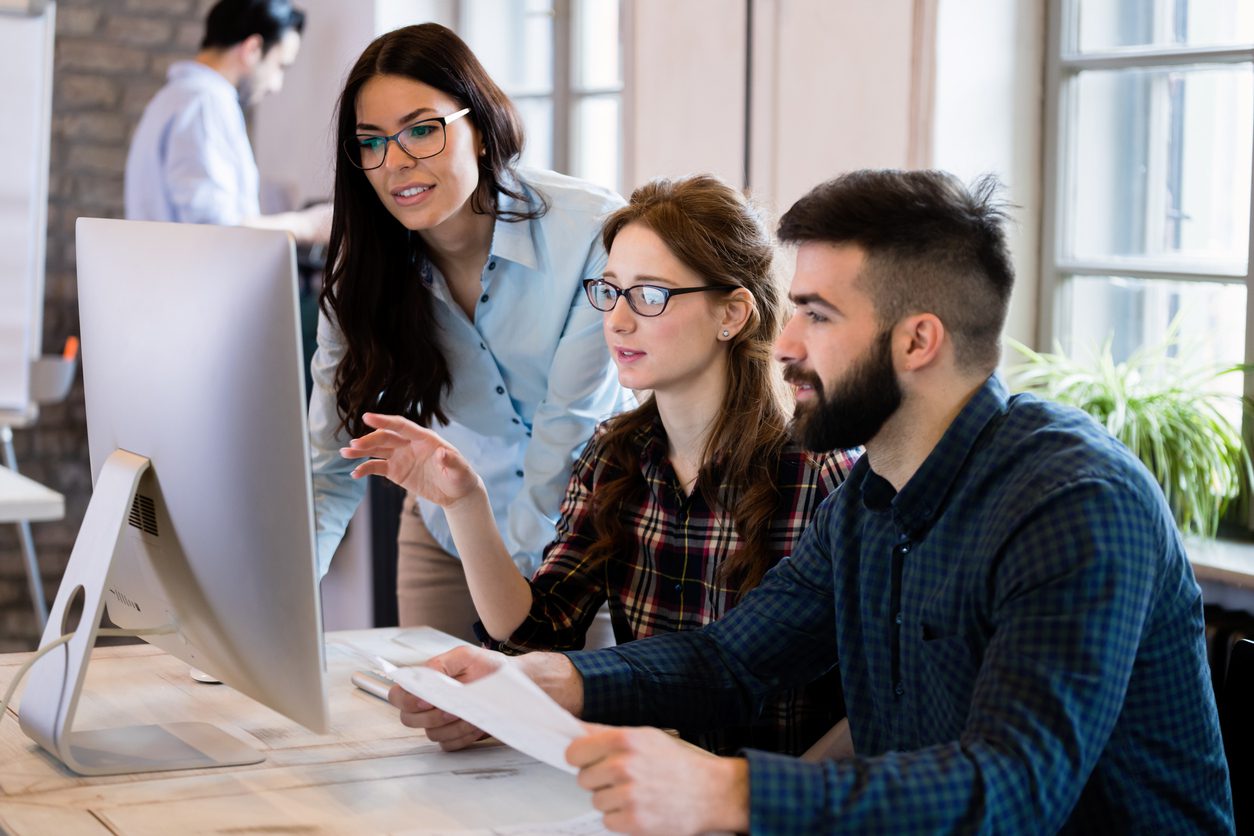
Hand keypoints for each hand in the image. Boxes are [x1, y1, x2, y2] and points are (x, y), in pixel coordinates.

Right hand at [341, 413, 481, 507]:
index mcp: (425, 438)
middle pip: (385, 437)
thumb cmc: (461, 477)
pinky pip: (377, 467)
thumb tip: (442, 453)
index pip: (401, 426)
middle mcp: (410, 444)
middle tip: (354, 446)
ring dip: (361, 450)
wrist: (456, 493)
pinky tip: (355, 473)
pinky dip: (365, 469)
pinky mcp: (396, 471)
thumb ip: (451, 460)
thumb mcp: (460, 470)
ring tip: (345, 453)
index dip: (384, 421)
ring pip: (377, 450)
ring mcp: (401, 456)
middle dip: (369, 440)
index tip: (367, 416)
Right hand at [387, 646, 504, 749]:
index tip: (426, 701)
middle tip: (453, 709)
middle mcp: (428, 704)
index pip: (397, 695)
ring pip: (431, 734)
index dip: (406, 701)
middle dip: (432, 716)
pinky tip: (477, 724)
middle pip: (408, 719)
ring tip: (472, 714)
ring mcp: (440, 722)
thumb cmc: (488, 667)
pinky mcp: (454, 736)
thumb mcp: (466, 655)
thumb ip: (441, 663)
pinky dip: (463, 736)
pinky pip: (448, 744)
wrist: (513, 682)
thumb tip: (425, 675)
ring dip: (452, 726)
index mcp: (425, 683)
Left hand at [567, 726, 749, 834]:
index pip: (574, 752)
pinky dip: (621, 818)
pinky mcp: (634, 821)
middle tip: (623, 778)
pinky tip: (640, 807)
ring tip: (637, 793)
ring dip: (611, 800)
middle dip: (599, 780)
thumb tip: (574, 729)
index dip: (582, 758)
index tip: (590, 761)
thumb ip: (606, 733)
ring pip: (595, 801)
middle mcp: (624, 766)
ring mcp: (628, 795)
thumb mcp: (645, 737)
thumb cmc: (679, 763)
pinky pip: (607, 821)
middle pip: (583, 778)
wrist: (712, 792)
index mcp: (624, 740)